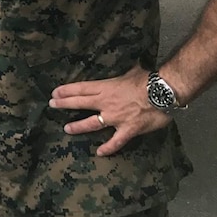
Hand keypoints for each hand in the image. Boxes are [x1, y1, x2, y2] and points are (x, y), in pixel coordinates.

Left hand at [49, 66, 170, 155]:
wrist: (164, 92)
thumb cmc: (149, 79)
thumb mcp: (131, 71)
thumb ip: (123, 72)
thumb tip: (127, 65)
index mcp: (106, 87)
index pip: (81, 88)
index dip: (66, 90)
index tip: (55, 92)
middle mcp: (106, 103)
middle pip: (80, 103)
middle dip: (64, 104)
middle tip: (52, 105)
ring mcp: (116, 118)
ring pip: (92, 123)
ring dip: (78, 126)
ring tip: (67, 129)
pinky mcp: (128, 129)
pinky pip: (116, 141)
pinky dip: (108, 147)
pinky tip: (99, 152)